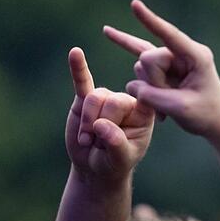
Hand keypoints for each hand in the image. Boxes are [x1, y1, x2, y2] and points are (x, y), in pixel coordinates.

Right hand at [65, 48, 154, 182]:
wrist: (95, 167)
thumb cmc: (114, 163)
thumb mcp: (121, 159)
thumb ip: (116, 143)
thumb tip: (101, 125)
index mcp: (144, 111)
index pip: (134, 104)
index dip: (121, 118)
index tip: (120, 126)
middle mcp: (126, 100)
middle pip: (112, 101)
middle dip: (100, 126)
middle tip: (98, 145)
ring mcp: (106, 98)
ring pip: (94, 98)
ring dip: (86, 123)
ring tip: (87, 141)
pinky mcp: (85, 99)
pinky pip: (83, 81)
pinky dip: (78, 68)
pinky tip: (75, 53)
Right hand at [114, 0, 219, 137]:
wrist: (216, 121)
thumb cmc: (205, 114)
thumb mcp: (180, 109)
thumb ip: (152, 96)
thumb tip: (133, 85)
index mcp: (196, 55)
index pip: (168, 34)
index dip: (150, 20)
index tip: (134, 4)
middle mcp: (182, 52)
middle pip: (148, 58)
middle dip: (154, 83)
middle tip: (173, 101)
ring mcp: (172, 58)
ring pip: (141, 67)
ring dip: (151, 89)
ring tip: (172, 103)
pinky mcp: (163, 67)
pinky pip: (140, 61)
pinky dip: (136, 70)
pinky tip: (117, 45)